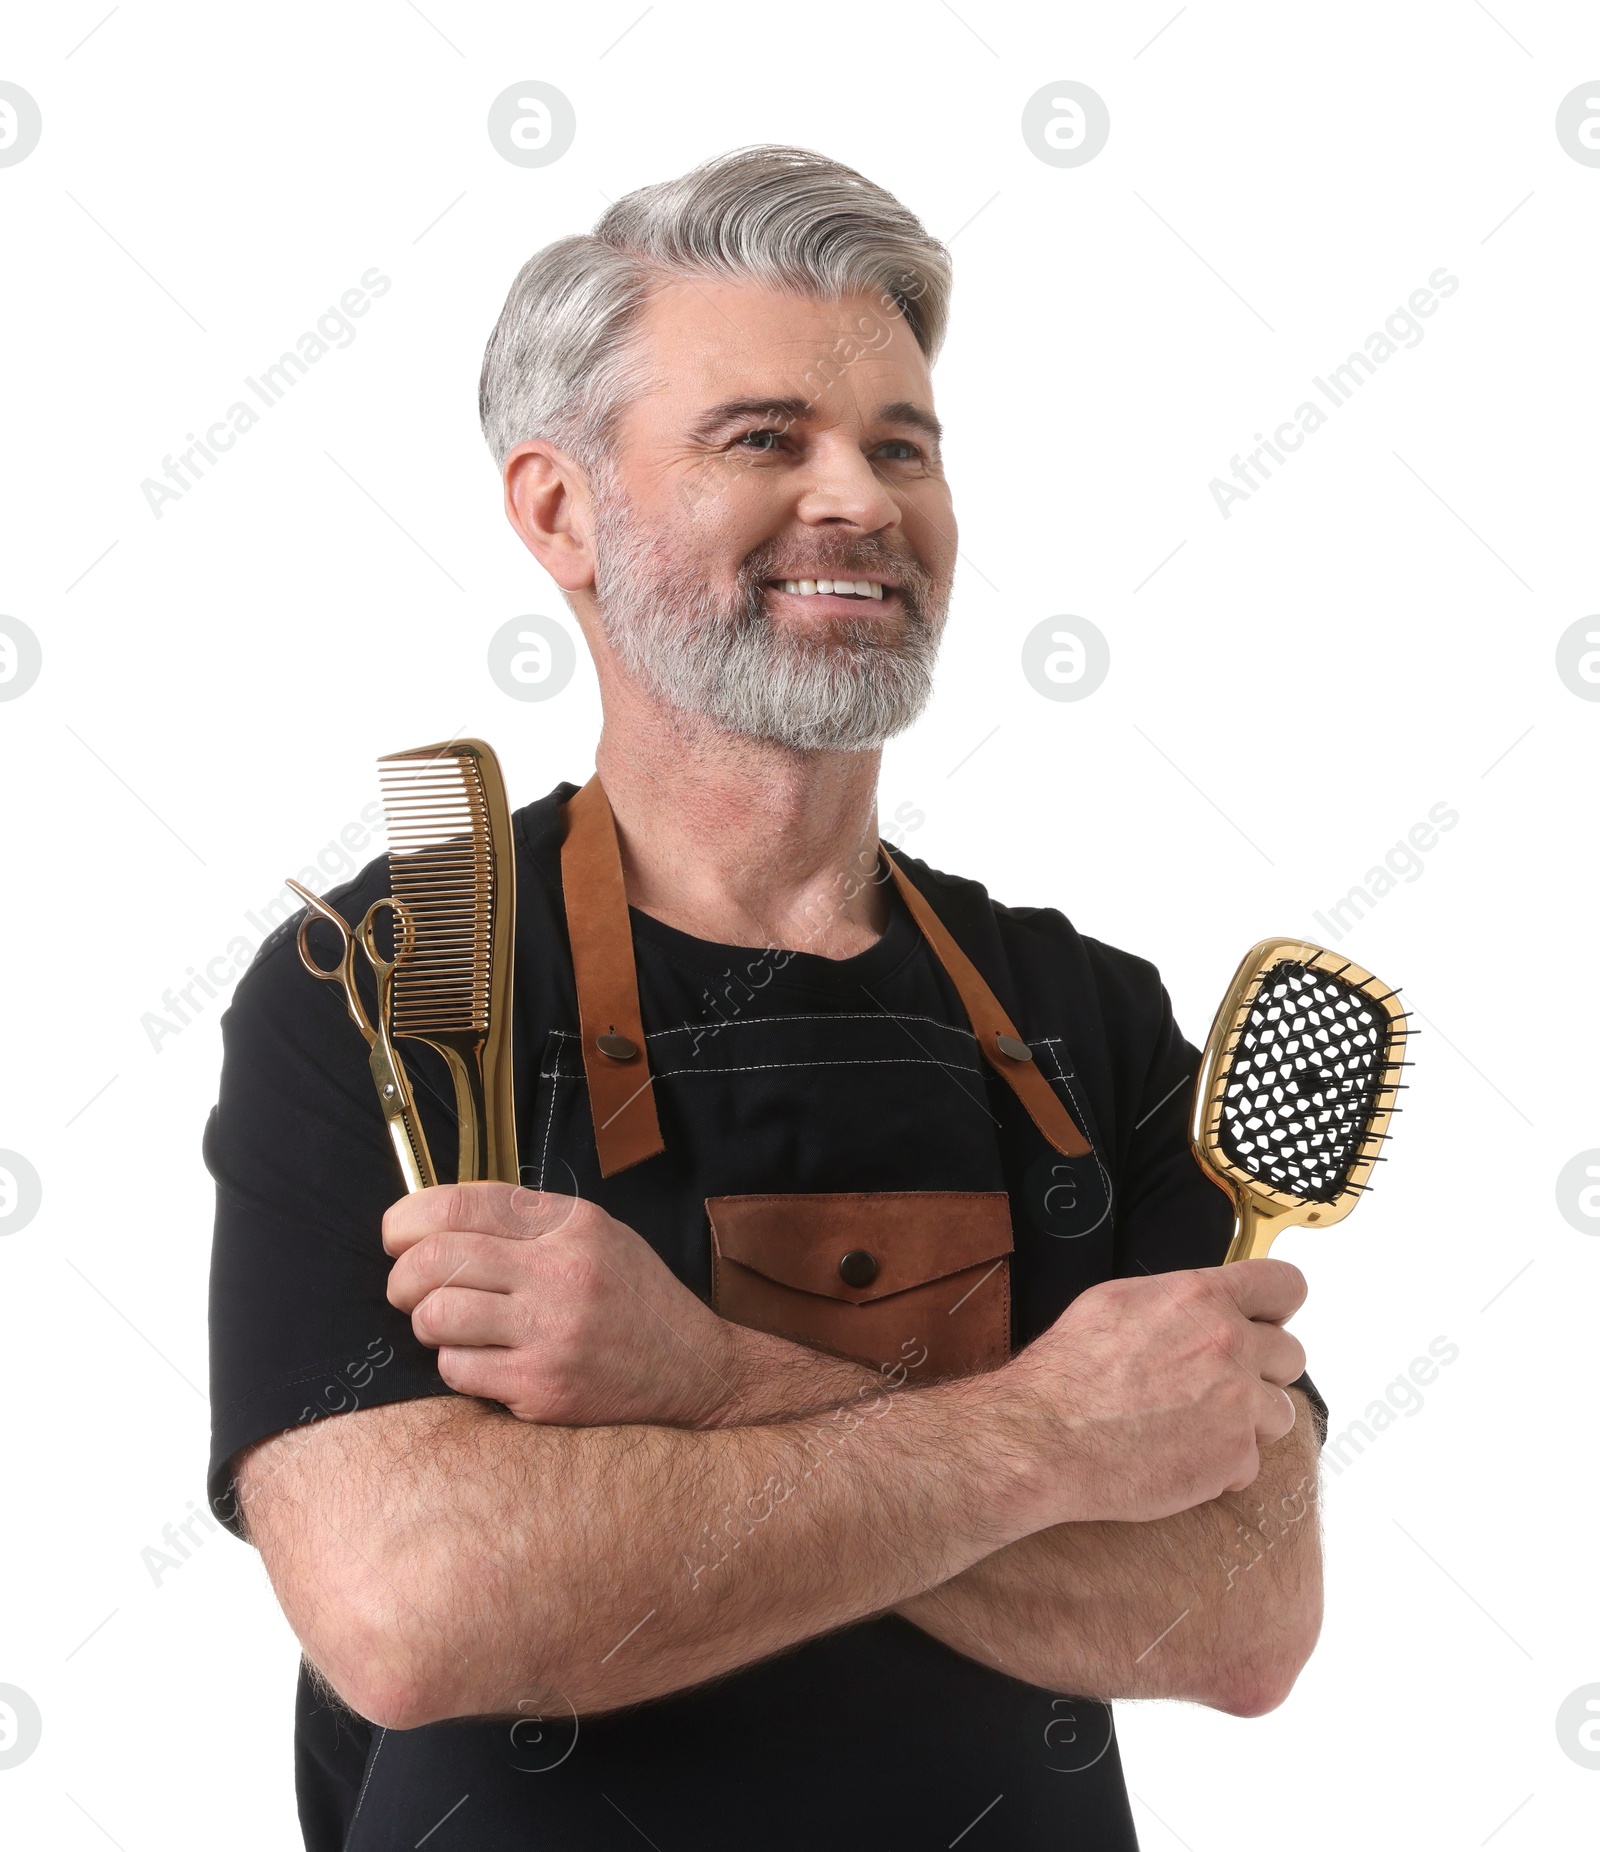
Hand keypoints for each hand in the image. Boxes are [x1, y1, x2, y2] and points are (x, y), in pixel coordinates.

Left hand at [382, 1183, 742, 1426]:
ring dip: (426, 1323)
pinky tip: (481, 1362)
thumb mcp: (598, 1235)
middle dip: (403, 1276)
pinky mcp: (543, 1389)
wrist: (695, 1370)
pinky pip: (458, 1371)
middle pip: (437, 1259)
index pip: (462, 1204)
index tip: (395, 1235)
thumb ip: (528, 1221)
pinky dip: (456, 1366)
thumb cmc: (634, 1298)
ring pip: (437, 1316)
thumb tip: (438, 1217)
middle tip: (407, 1289)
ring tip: (444, 1327)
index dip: (408, 1218)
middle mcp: (561, 1273)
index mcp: (570, 1226)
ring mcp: (552, 1334)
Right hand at [996, 1259, 1307, 1528]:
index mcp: (1201, 1298)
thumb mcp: (1116, 1301)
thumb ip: (1176, 1300)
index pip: (1285, 1285)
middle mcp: (1230, 1344)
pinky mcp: (1235, 1458)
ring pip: (1279, 1412)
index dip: (1278, 1307)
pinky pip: (1252, 1462)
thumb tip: (1199, 1304)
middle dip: (1260, 1370)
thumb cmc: (1068, 1371)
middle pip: (1291, 1354)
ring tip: (1197, 1427)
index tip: (1267, 1321)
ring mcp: (1239, 1404)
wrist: (1045, 1437)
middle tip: (1218, 1386)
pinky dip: (1223, 1466)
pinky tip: (1180, 1457)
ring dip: (1248, 1421)